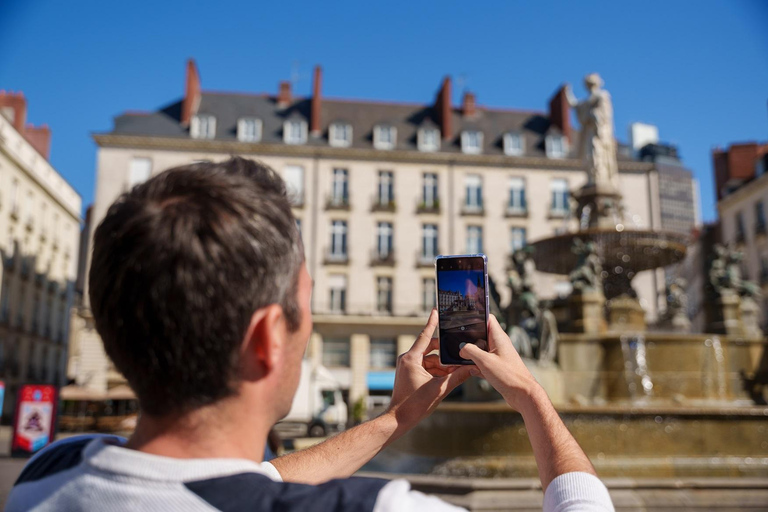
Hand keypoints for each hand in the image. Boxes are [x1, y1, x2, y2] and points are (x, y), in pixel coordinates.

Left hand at [386, 309, 475, 430]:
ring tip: (458, 370)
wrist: (399, 419)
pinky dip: (437, 371)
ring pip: (431, 360)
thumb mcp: (439, 389)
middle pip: (431, 348)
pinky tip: (449, 377)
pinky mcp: (410, 374)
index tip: (436, 311)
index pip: (425, 336)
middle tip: (460, 353)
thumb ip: (457, 377)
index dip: (432, 323)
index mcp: (411, 358)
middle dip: (446, 353)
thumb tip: (473, 368)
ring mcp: (408, 366)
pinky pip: (426, 367)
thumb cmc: (415, 405)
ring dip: (443, 365)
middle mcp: (408, 359)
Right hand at [459, 315, 543, 412]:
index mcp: (498, 337)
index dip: (476, 317)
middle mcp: (499, 344)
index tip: (463, 319)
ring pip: (480, 350)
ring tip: (464, 360)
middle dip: (469, 340)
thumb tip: (461, 349)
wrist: (522, 395)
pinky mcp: (497, 366)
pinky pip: (483, 362)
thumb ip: (470, 351)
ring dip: (472, 355)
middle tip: (459, 344)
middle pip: (480, 335)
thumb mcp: (484, 361)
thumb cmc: (508, 376)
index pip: (488, 318)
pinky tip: (474, 372)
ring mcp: (498, 355)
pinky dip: (477, 366)